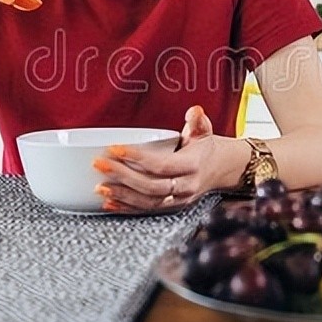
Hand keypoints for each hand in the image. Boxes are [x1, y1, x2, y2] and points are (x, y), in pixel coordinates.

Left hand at [95, 106, 234, 211]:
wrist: (220, 168)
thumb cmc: (206, 148)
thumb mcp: (204, 131)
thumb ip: (197, 120)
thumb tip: (194, 111)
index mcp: (193, 166)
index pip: (162, 165)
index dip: (138, 159)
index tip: (116, 149)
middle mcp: (186, 186)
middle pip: (151, 186)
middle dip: (123, 177)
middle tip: (101, 165)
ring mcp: (178, 200)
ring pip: (147, 202)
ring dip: (122, 195)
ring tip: (100, 186)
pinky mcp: (170, 207)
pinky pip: (146, 210)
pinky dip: (126, 208)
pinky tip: (109, 202)